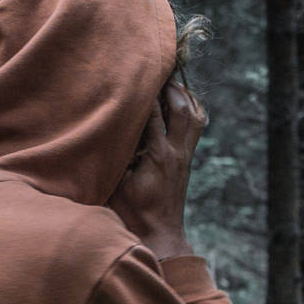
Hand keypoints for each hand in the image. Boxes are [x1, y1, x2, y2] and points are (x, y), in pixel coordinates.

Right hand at [107, 81, 206, 259]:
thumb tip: (106, 129)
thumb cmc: (131, 212)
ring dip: (184, 95)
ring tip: (168, 81)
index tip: (136, 73)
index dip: (146, 92)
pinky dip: (191, 109)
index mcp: (156, 156)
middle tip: (156, 68)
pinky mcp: (187, 159)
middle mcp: (176, 152)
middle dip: (170, 86)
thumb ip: (114, 156)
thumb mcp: (115, 184)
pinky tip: (180, 101)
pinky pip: (197, 126)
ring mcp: (185, 155)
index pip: (153, 114)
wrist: (159, 235)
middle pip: (182, 108)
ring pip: (195, 115)